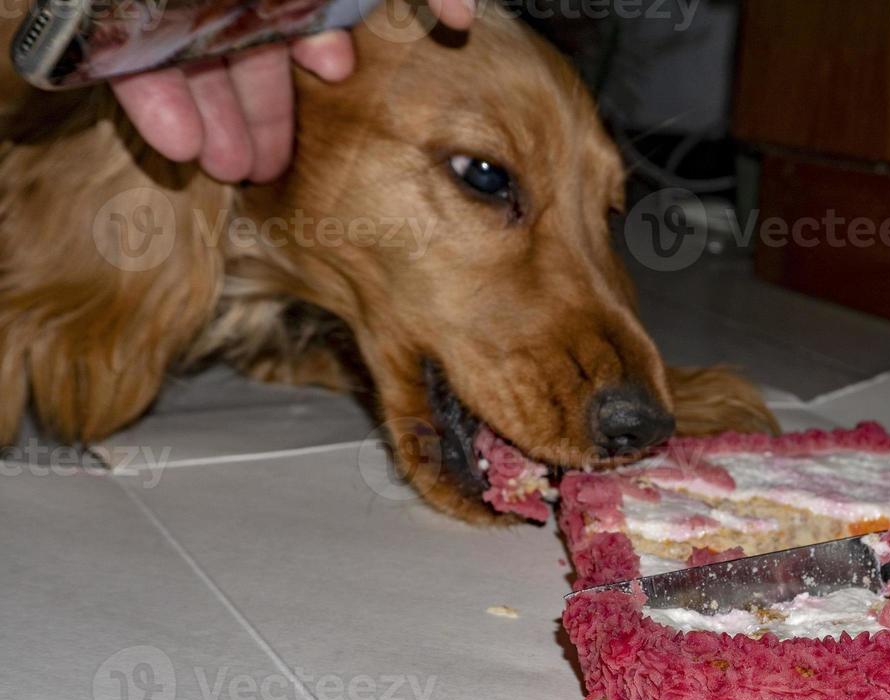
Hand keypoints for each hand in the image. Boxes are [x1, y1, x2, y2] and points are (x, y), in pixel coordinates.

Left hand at [110, 0, 475, 182]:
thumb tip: (462, 14)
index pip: (306, 17)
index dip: (321, 55)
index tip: (335, 95)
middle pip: (248, 43)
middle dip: (263, 110)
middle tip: (278, 167)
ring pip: (193, 60)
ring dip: (216, 120)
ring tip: (234, 170)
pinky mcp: (104, 14)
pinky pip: (127, 59)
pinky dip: (151, 103)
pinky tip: (178, 144)